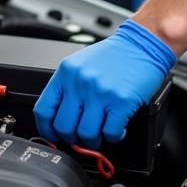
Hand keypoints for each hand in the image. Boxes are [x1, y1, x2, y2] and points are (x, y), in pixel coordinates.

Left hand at [33, 20, 175, 147]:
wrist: (142, 44)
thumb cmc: (114, 55)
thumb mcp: (81, 64)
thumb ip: (68, 88)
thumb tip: (59, 118)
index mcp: (66, 72)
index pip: (44, 110)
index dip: (47, 130)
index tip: (54, 136)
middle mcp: (80, 82)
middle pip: (64, 127)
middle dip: (73, 138)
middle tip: (82, 137)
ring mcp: (100, 92)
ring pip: (87, 135)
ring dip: (94, 141)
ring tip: (101, 133)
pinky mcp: (121, 102)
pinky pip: (110, 133)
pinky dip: (114, 136)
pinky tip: (117, 128)